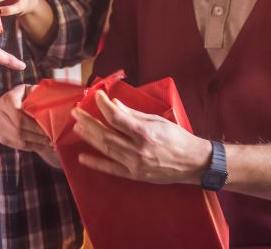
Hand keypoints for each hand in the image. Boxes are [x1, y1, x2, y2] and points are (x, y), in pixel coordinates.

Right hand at [0, 84, 61, 168]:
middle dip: (36, 136)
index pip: (17, 115)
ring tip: (50, 144)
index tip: (48, 130)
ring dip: (36, 143)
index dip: (33, 125)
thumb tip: (47, 113)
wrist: (21, 101)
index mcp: (6, 99)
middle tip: (52, 139)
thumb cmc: (32, 96)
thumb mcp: (35, 93)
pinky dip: (31, 146)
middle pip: (17, 128)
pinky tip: (43, 146)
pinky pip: (16, 145)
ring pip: (17, 138)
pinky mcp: (1, 136)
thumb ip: (39, 99)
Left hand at [71, 90, 208, 184]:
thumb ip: (134, 114)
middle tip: (76, 112)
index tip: (96, 96)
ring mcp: (134, 163)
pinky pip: (111, 169)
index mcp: (145, 132)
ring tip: (77, 127)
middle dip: (88, 121)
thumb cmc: (178, 138)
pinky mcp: (134, 175)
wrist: (193, 163)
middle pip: (106, 133)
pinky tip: (83, 157)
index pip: (116, 117)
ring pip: (105, 149)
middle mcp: (137, 148)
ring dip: (89, 138)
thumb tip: (114, 105)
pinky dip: (96, 163)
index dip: (103, 105)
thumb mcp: (158, 121)